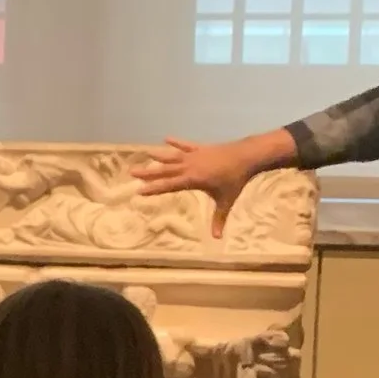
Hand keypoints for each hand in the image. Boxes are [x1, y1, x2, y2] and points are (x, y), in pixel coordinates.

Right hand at [138, 131, 293, 234]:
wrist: (246, 156)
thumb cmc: (235, 180)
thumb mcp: (226, 201)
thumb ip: (219, 219)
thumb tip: (217, 238)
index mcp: (193, 180)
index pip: (169, 186)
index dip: (154, 189)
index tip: (139, 191)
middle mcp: (189, 167)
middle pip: (165, 171)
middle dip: (148, 173)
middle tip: (132, 172)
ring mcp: (194, 156)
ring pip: (172, 157)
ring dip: (158, 156)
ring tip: (145, 154)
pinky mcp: (200, 149)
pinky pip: (186, 146)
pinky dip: (176, 142)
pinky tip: (166, 139)